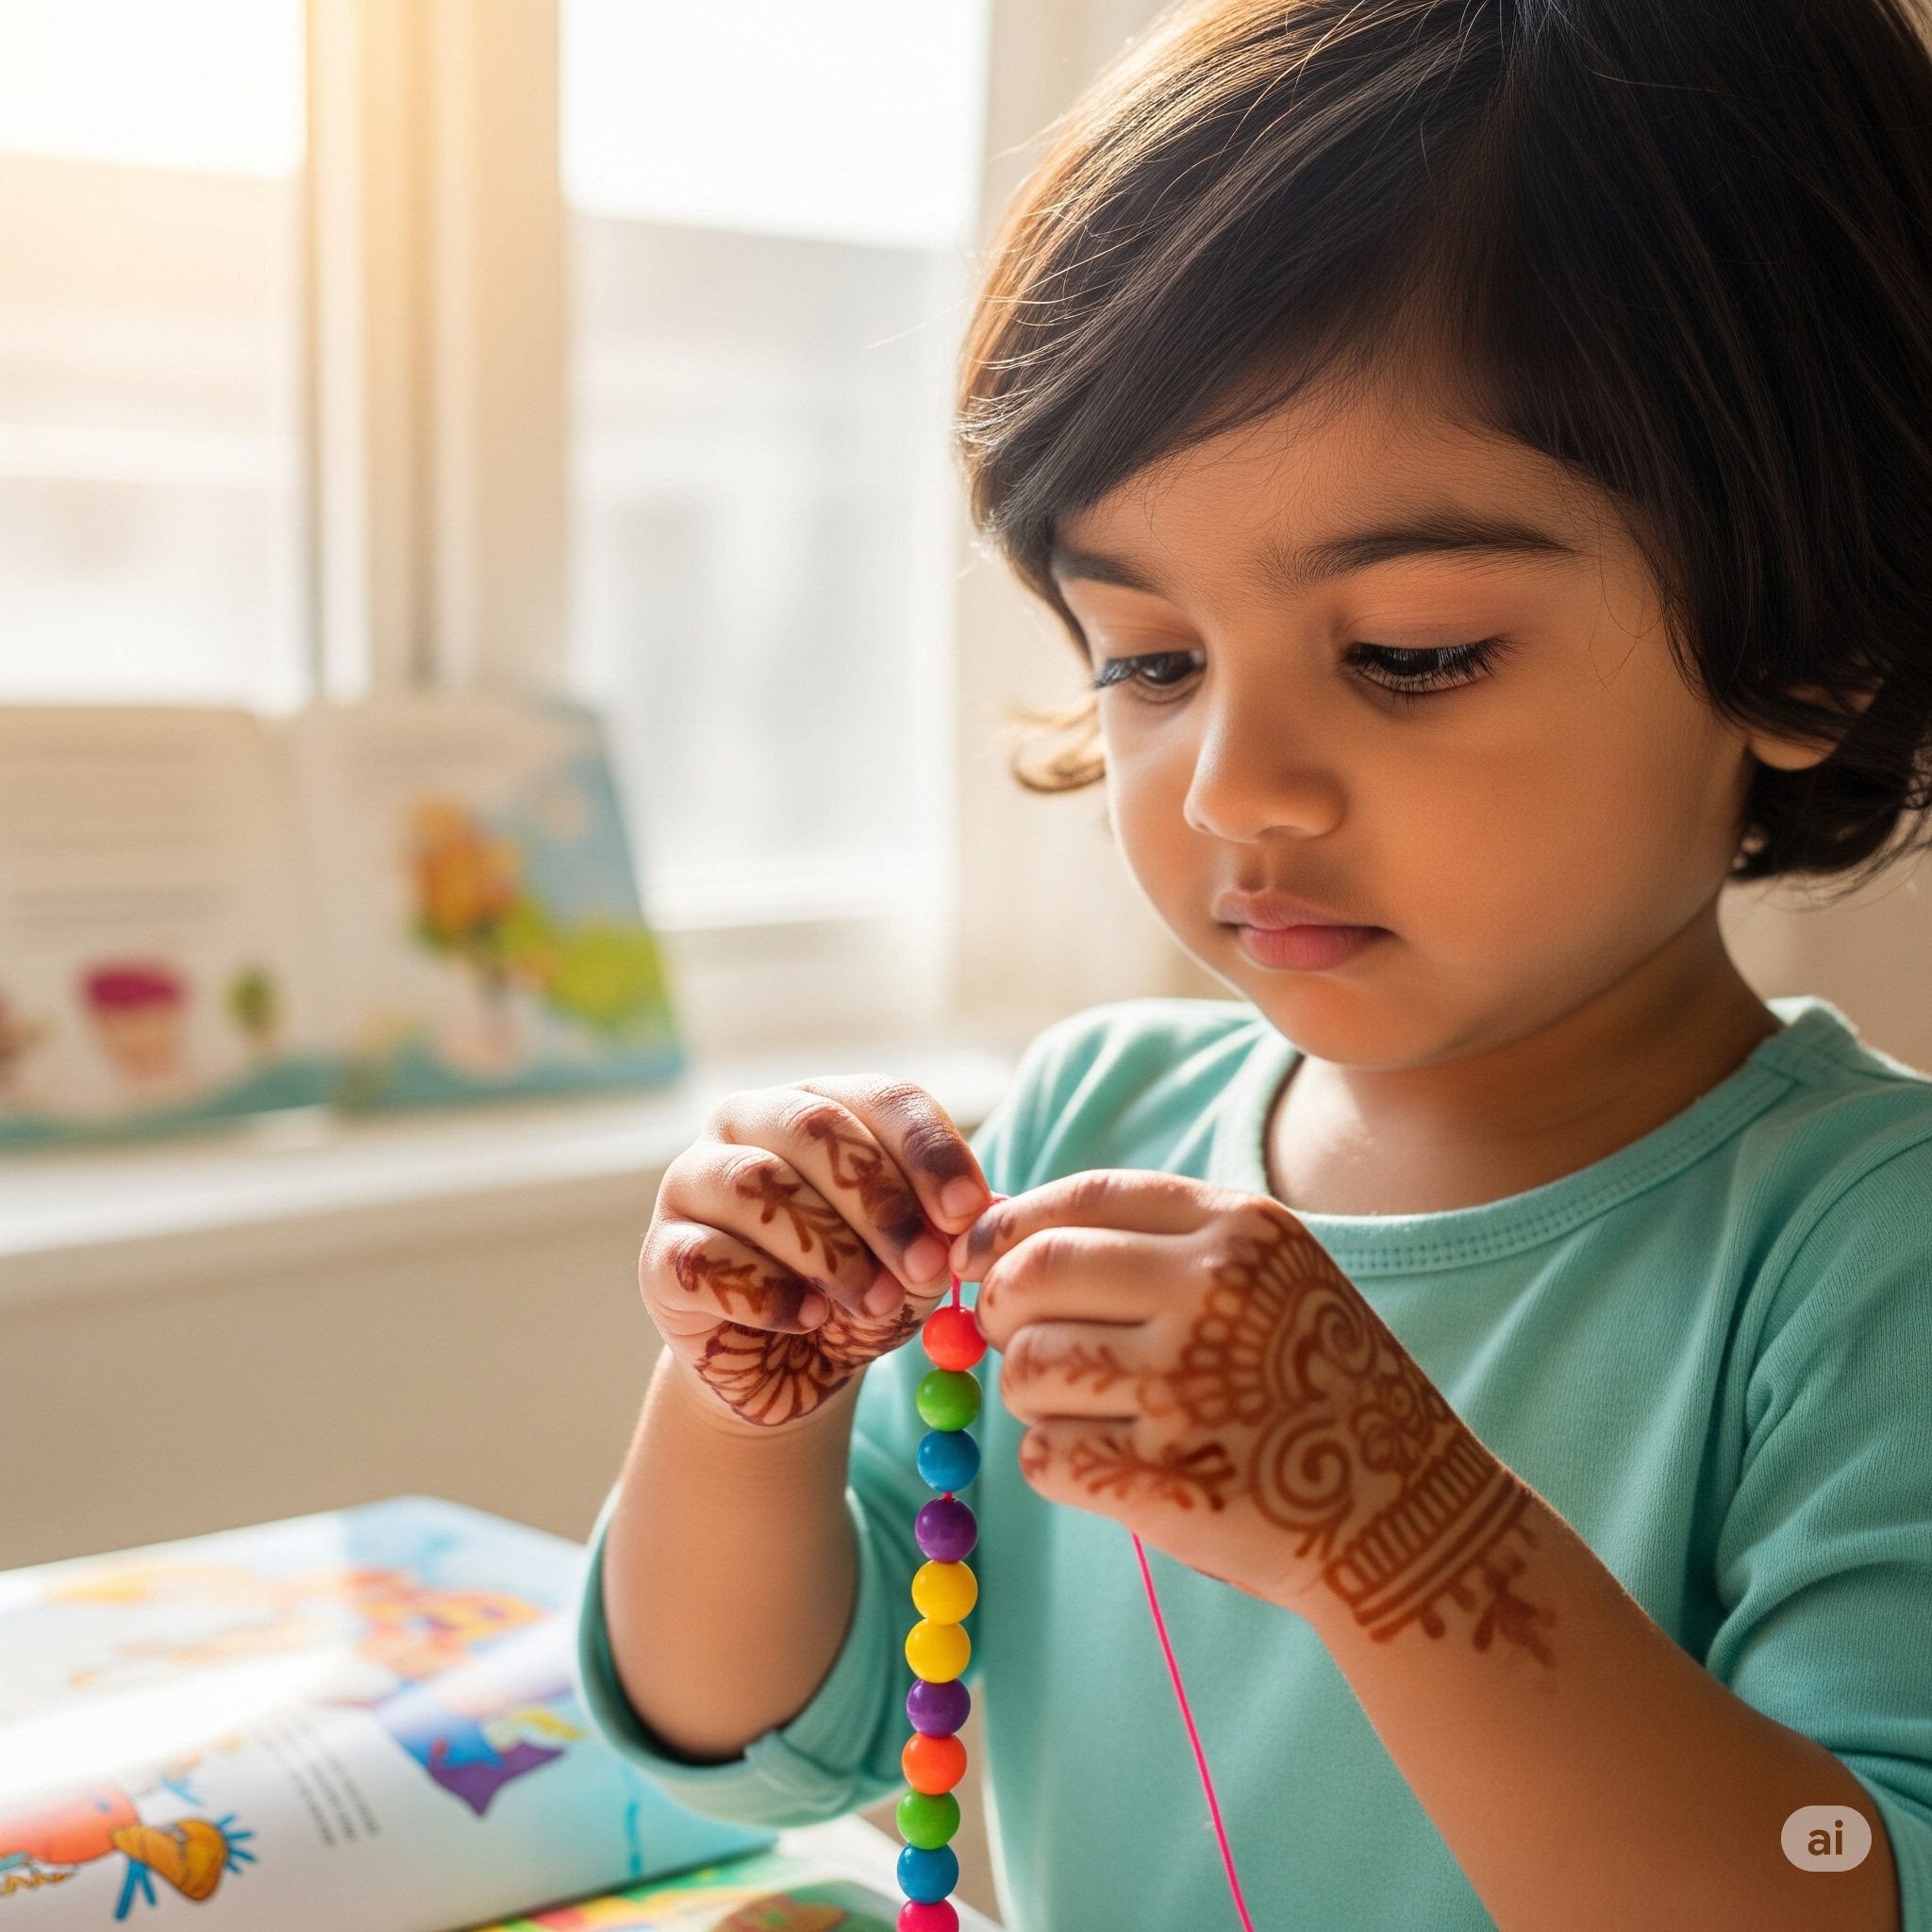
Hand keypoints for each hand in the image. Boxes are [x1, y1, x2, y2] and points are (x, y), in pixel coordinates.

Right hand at [642, 1079, 989, 1428]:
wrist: (785, 1368)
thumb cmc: (855, 1291)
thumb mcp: (912, 1261)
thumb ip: (940, 1233)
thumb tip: (969, 1220)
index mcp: (824, 1105)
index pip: (883, 1097)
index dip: (930, 1151)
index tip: (968, 1214)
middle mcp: (750, 1122)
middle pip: (817, 1129)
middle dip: (882, 1204)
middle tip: (924, 1269)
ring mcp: (694, 1181)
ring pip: (758, 1186)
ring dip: (831, 1252)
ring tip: (872, 1304)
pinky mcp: (661, 1253)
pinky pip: (708, 1258)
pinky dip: (770, 1293)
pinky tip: (806, 1319)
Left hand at [959, 1174, 1546, 1655]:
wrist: (1410, 1517)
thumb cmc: (1314, 1386)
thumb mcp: (1267, 1278)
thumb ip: (1153, 1243)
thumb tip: (998, 1227)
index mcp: (1241, 1229)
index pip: (1081, 1199)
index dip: (1009, 1226)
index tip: (979, 1256)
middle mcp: (1214, 1294)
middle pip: (1034, 1275)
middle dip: (1001, 1310)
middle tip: (1010, 1338)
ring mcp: (1186, 1390)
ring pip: (1025, 1368)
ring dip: (1031, 1395)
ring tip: (1084, 1410)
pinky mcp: (1165, 1482)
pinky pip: (1045, 1457)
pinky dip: (1057, 1464)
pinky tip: (1111, 1466)